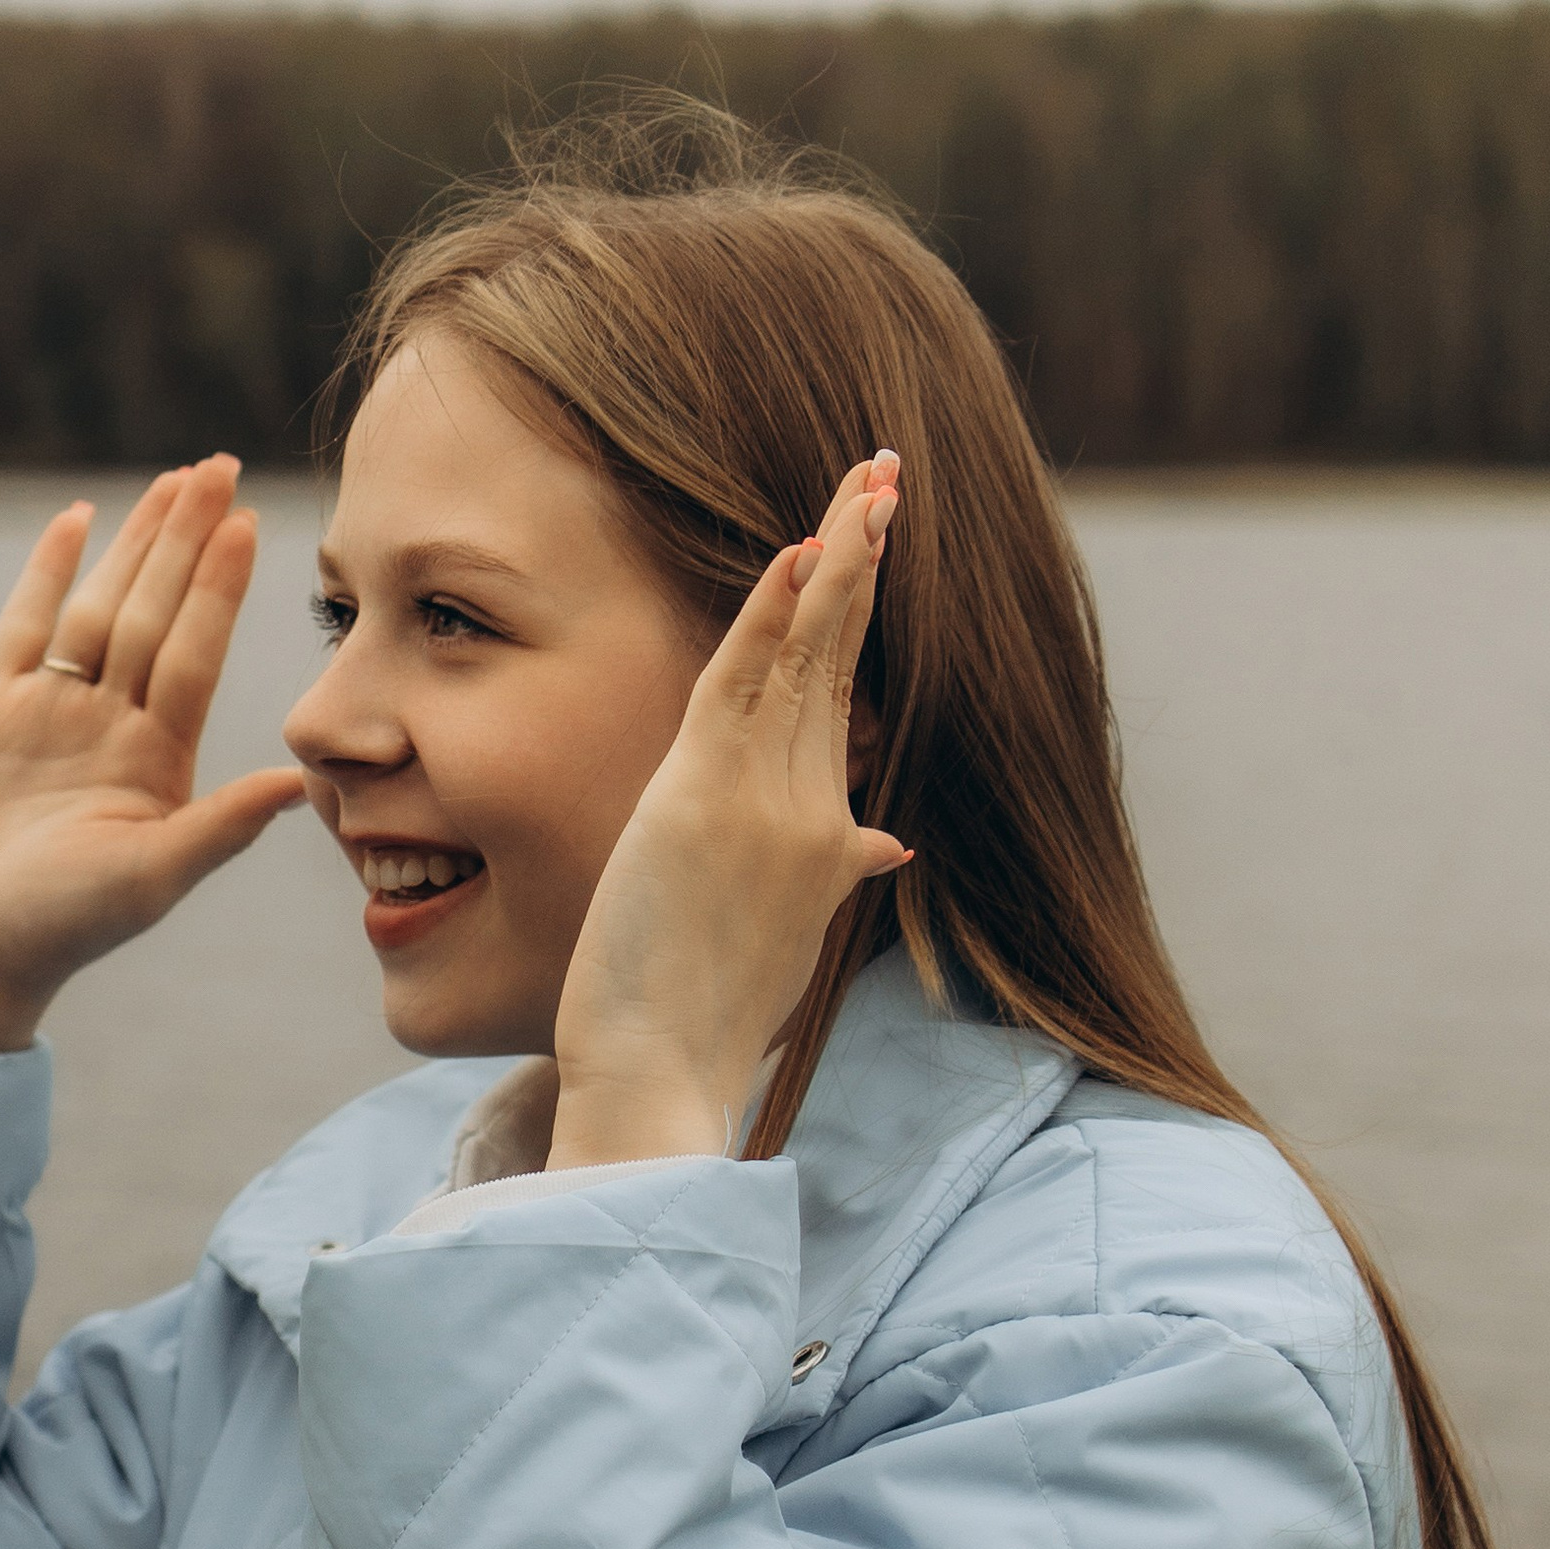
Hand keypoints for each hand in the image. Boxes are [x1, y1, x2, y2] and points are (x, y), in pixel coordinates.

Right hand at [0, 457, 309, 1073]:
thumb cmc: (60, 927)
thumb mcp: (152, 876)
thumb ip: (222, 824)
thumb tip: (300, 785)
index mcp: (159, 758)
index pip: (197, 653)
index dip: (220, 589)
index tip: (248, 526)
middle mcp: (113, 723)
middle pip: (157, 611)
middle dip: (187, 541)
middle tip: (221, 467)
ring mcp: (52, 710)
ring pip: (101, 606)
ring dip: (135, 544)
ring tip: (172, 480)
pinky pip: (26, 624)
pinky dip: (49, 572)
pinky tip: (79, 520)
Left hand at [548, 454, 909, 1169]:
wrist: (663, 1076)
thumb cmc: (700, 1024)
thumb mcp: (780, 940)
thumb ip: (826, 878)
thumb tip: (884, 849)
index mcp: (828, 836)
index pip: (843, 696)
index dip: (856, 614)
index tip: (871, 541)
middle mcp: (814, 810)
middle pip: (839, 657)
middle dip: (866, 558)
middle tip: (887, 472)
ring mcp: (767, 802)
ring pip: (805, 655)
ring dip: (835, 561)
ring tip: (866, 483)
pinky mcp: (707, 801)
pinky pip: (745, 682)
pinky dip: (771, 615)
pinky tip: (794, 552)